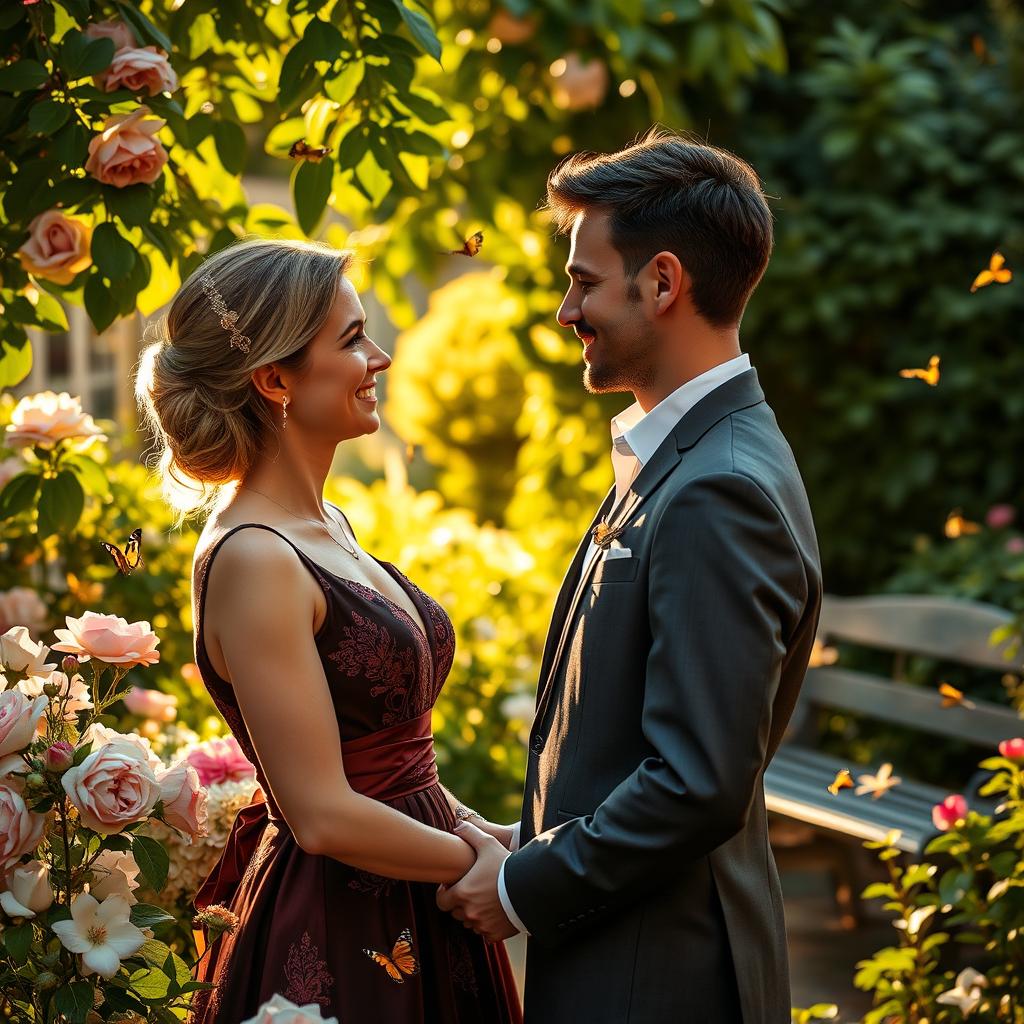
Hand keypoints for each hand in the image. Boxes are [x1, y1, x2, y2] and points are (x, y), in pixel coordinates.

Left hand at [437, 821, 517, 941]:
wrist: (531, 888)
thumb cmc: (506, 865)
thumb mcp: (488, 844)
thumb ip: (470, 833)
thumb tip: (457, 824)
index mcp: (462, 893)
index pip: (441, 901)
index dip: (445, 894)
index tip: (454, 887)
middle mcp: (468, 912)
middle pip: (455, 912)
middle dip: (460, 903)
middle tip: (472, 892)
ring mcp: (481, 925)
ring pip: (470, 923)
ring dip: (473, 914)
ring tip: (485, 900)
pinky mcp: (494, 934)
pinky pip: (484, 933)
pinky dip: (487, 925)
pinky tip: (495, 912)